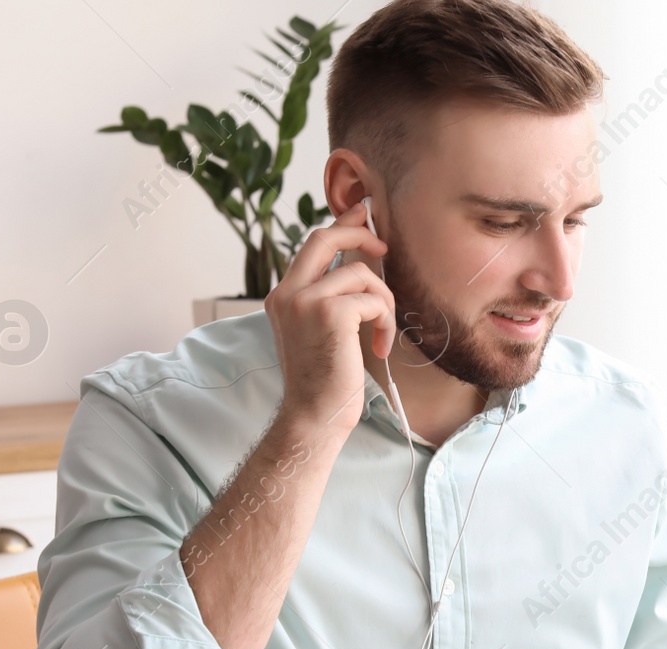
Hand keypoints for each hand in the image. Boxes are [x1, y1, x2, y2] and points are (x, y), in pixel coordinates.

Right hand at [263, 200, 396, 437]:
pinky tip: (379, 346)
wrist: (315, 415)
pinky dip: (384, 320)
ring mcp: (305, 301)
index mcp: (282, 296)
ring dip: (383, 301)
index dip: (340, 224)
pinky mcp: (330, 313)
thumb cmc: (324, 380)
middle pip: (325, 237)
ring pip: (360, 274)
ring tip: (381, 332)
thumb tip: (357, 267)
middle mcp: (288, 293)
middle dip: (359, 233)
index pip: (311, 245)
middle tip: (384, 247)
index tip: (362, 214)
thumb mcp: (318, 331)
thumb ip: (327, 298)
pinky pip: (372, 299)